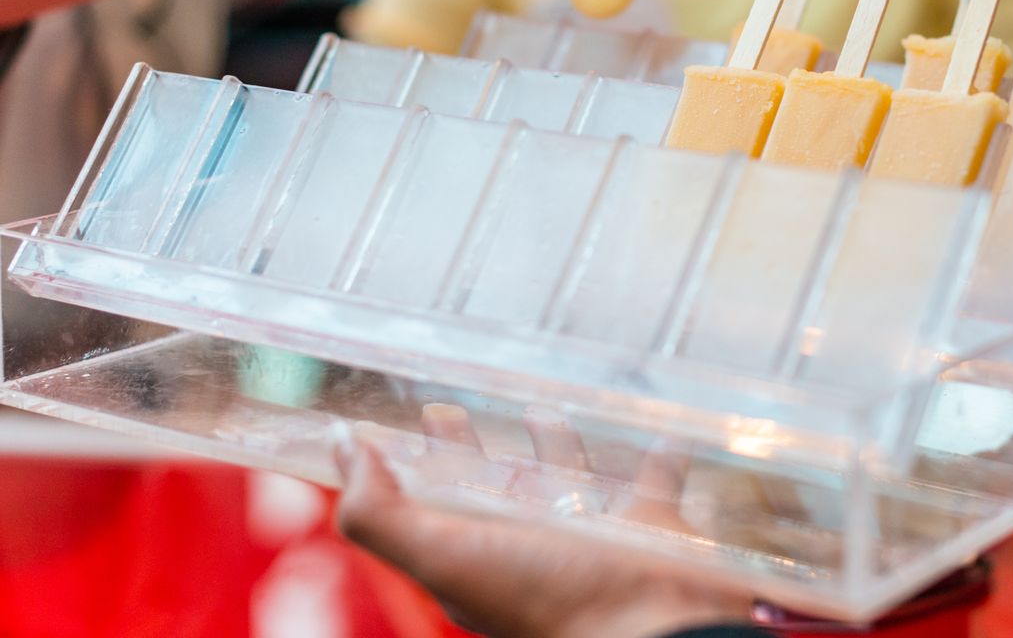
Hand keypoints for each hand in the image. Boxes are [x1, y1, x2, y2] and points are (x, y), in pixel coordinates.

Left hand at [336, 435, 749, 637]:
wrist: (651, 627)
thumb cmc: (545, 598)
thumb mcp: (443, 553)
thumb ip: (382, 511)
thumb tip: (343, 446)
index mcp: (482, 558)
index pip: (444, 500)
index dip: (426, 460)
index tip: (419, 417)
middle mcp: (536, 550)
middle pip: (499, 491)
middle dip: (480, 449)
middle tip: (457, 406)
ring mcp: (596, 541)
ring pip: (572, 485)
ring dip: (558, 449)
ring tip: (545, 410)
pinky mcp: (654, 532)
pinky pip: (657, 482)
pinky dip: (660, 457)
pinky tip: (658, 433)